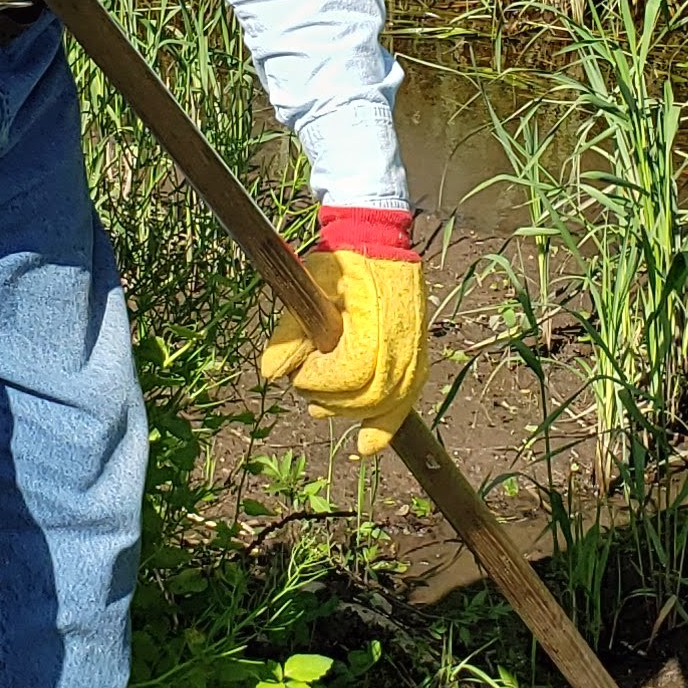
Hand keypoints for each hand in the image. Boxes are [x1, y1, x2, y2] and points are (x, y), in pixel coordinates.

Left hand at [258, 240, 428, 453]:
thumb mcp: (309, 287)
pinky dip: (385, 425)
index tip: (300, 370)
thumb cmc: (339, 262)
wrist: (376, 241)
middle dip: (334, 402)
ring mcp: (415, 352)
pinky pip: (405, 399)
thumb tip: (270, 376)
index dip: (321, 380)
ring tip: (320, 406)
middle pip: (370, 397)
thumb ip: (291, 331)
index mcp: (378, 322)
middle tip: (306, 387)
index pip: (351, 373)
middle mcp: (404, 342)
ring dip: (353, 414)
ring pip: (389, 404)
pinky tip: (366, 446)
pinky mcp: (417, 357)